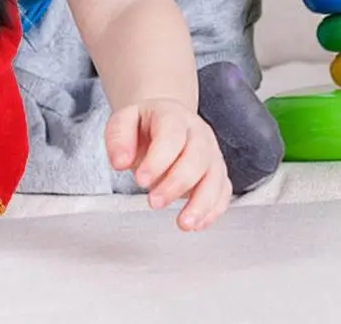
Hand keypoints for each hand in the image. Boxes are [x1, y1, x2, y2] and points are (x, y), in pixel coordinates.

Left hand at [105, 99, 231, 231]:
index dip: (157, 161)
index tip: (141, 180)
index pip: (171, 137)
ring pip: (215, 177)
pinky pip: (223, 191)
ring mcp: (211, 152)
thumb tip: (120, 162)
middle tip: (154, 202)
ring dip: (201, 204)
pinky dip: (213, 210)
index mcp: (172, 116)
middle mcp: (197, 132)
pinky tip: (197, 223)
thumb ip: (118, 138)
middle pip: (196, 158)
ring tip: (183, 224)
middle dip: (176, 185)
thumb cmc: (144, 124)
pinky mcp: (217, 171)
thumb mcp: (123, 120)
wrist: (163, 120)